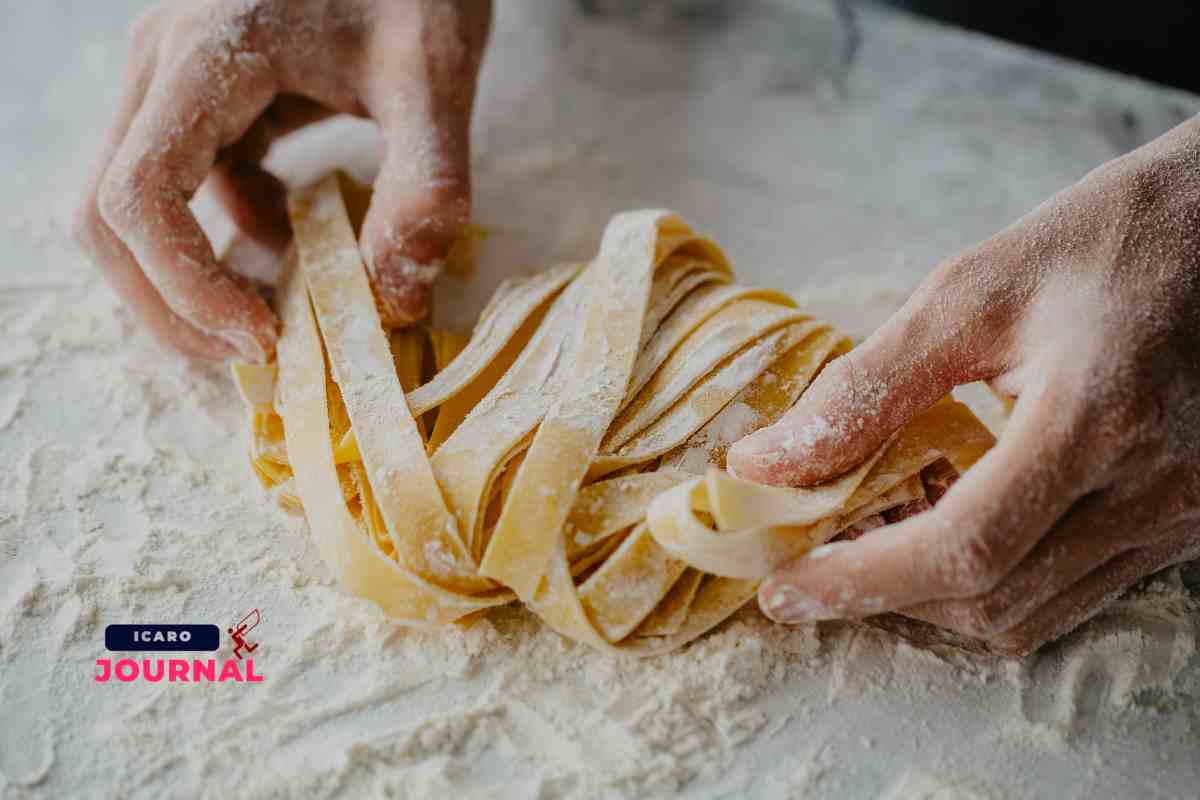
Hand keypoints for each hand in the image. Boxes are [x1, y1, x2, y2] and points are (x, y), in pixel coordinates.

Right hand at [74, 0, 490, 360]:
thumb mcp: (434, 76)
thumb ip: (425, 186)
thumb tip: (394, 302)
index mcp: (206, 56)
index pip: (141, 196)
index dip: (186, 288)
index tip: (264, 337)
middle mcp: (165, 66)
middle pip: (110, 213)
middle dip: (170, 303)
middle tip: (254, 353)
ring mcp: (174, 79)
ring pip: (135, 204)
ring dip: (190, 275)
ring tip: (275, 316)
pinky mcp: (200, 94)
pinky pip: (181, 183)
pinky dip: (223, 233)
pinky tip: (289, 241)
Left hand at [728, 115, 1199, 654]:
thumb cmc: (1104, 242)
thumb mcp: (970, 293)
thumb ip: (865, 387)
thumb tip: (762, 462)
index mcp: (1095, 418)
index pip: (964, 546)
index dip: (862, 581)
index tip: (783, 590)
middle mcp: (1151, 489)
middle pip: (992, 599)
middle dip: (885, 595)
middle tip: (811, 561)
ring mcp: (1178, 517)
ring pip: (1031, 613)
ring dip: (933, 597)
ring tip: (869, 541)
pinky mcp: (1183, 523)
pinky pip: (1071, 592)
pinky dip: (991, 582)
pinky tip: (943, 528)